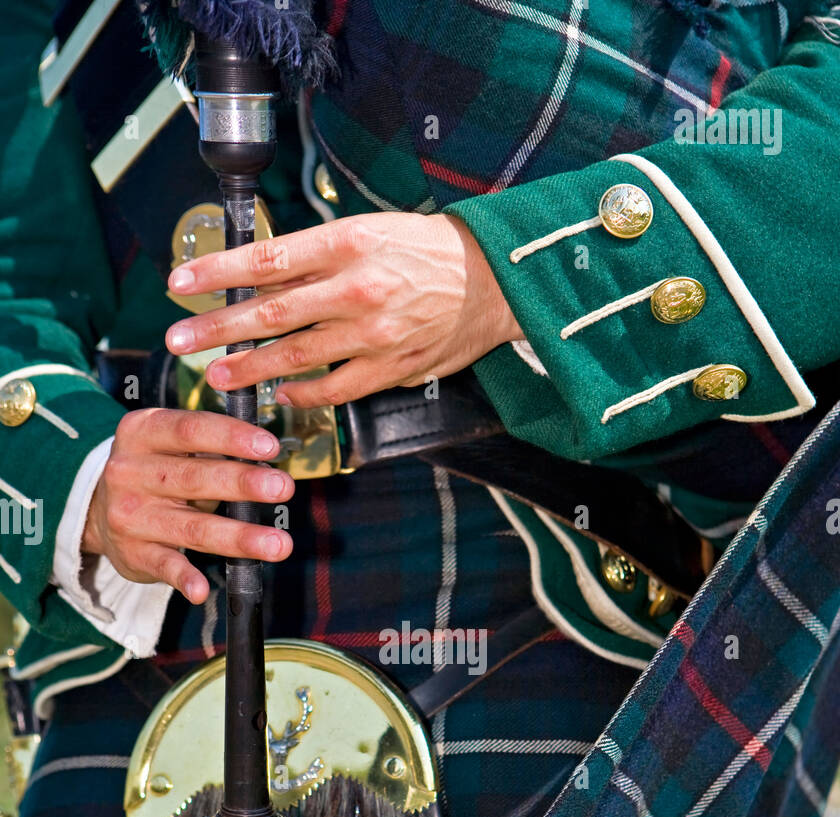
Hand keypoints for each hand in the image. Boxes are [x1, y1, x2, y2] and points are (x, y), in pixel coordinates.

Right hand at [82, 408, 293, 602]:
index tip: (270, 446)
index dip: (231, 437)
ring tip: (278, 544)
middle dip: (243, 484)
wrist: (98, 510)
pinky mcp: (133, 553)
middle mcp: (130, 471)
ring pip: (192, 527)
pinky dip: (183, 578)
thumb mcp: (169, 446)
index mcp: (143, 433)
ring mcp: (130, 515)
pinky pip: (164, 566)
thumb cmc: (155, 472)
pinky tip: (202, 590)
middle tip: (283, 488)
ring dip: (238, 537)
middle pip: (195, 478)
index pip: (190, 429)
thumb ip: (211, 447)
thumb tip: (269, 456)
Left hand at [164, 212, 522, 409]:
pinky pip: (334, 388)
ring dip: (249, 367)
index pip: (266, 260)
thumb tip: (257, 273)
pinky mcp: (390, 368)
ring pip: (295, 356)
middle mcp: (355, 289)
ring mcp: (372, 334)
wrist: (490, 281)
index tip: (180, 283)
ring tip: (216, 373)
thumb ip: (314, 255)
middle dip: (218, 328)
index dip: (218, 273)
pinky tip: (278, 391)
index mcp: (345, 244)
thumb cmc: (422, 250)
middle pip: (270, 312)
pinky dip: (301, 392)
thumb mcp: (366, 231)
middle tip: (178, 339)